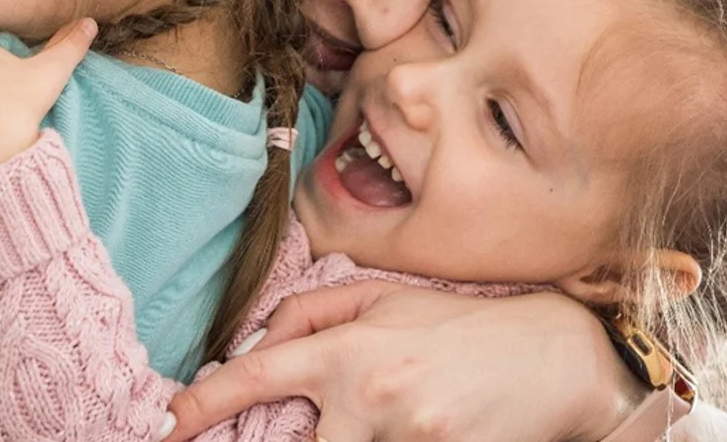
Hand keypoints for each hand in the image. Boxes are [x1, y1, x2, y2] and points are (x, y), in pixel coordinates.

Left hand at [164, 282, 640, 441]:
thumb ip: (311, 315)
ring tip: (397, 410)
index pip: (254, 377)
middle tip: (334, 417)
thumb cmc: (463, 327)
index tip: (166, 425)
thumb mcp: (384, 299)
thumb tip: (251, 343)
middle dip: (299, 440)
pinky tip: (421, 424)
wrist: (560, 360)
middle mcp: (368, 399)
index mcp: (347, 351)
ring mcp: (405, 440)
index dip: (200, 405)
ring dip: (352, 440)